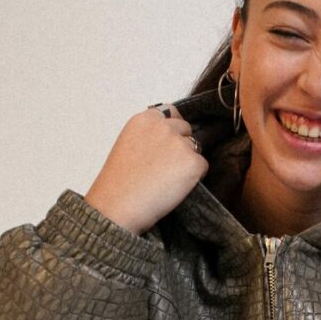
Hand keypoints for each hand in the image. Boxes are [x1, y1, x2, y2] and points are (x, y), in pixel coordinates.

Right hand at [85, 104, 207, 233]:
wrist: (118, 206)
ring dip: (187, 162)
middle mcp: (164, 126)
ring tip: (166, 180)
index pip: (171, 113)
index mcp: (144, 119)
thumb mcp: (128, 145)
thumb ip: (149, 135)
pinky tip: (174, 188)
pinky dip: (194, 178)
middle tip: (165, 168)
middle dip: (181, 145)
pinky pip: (202, 167)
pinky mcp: (193, 162)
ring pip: (195, 148)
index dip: (172, 130)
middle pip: (186, 129)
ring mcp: (180, 143)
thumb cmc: (119, 183)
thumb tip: (170, 138)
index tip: (167, 145)